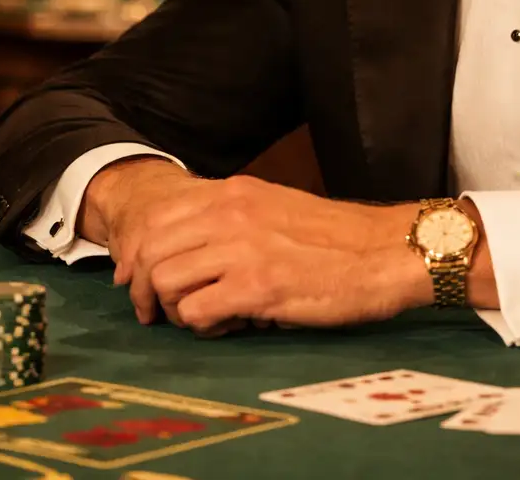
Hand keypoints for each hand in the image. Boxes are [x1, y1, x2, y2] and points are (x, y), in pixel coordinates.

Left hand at [93, 165, 429, 334]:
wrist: (386, 251)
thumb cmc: (338, 238)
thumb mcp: (276, 207)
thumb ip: (234, 219)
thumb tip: (193, 248)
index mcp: (233, 193)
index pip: (156, 218)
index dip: (136, 253)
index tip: (132, 278)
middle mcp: (229, 214)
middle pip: (151, 250)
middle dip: (142, 288)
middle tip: (152, 313)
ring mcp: (241, 249)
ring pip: (166, 281)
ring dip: (175, 308)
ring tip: (201, 318)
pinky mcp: (257, 287)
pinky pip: (196, 311)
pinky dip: (201, 325)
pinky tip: (227, 325)